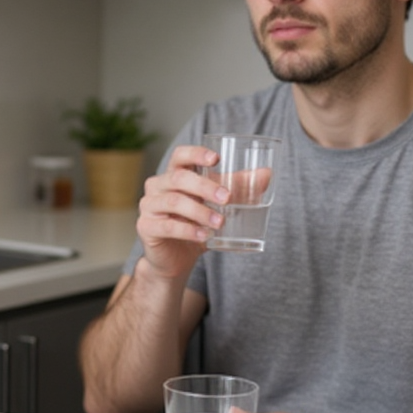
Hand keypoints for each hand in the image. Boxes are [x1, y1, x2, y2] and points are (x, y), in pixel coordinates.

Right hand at [136, 145, 228, 278]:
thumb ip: (237, 189)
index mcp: (173, 174)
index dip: (196, 153)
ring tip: (220, 222)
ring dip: (200, 211)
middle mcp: (157, 186)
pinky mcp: (146, 227)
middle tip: (227, 198)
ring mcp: (149, 206)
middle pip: (179, 178)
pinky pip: (167, 226)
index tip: (216, 159)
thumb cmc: (196, 225)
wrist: (176, 260)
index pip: (180, 155)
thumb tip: (266, 174)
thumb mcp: (217, 206)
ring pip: (174, 201)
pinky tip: (204, 236)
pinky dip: (188, 230)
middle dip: (205, 186)